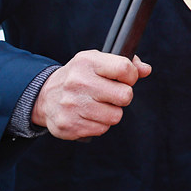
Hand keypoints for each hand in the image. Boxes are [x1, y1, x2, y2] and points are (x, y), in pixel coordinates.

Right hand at [31, 50, 151, 139]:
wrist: (45, 96)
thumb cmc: (78, 76)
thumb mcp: (97, 62)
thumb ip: (125, 63)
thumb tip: (146, 70)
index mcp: (87, 62)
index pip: (125, 69)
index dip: (131, 76)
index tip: (125, 79)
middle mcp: (78, 82)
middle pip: (125, 96)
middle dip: (123, 96)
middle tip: (112, 94)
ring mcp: (72, 105)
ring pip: (115, 116)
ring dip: (111, 112)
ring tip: (98, 104)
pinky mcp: (69, 125)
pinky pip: (102, 129)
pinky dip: (99, 124)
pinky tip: (88, 114)